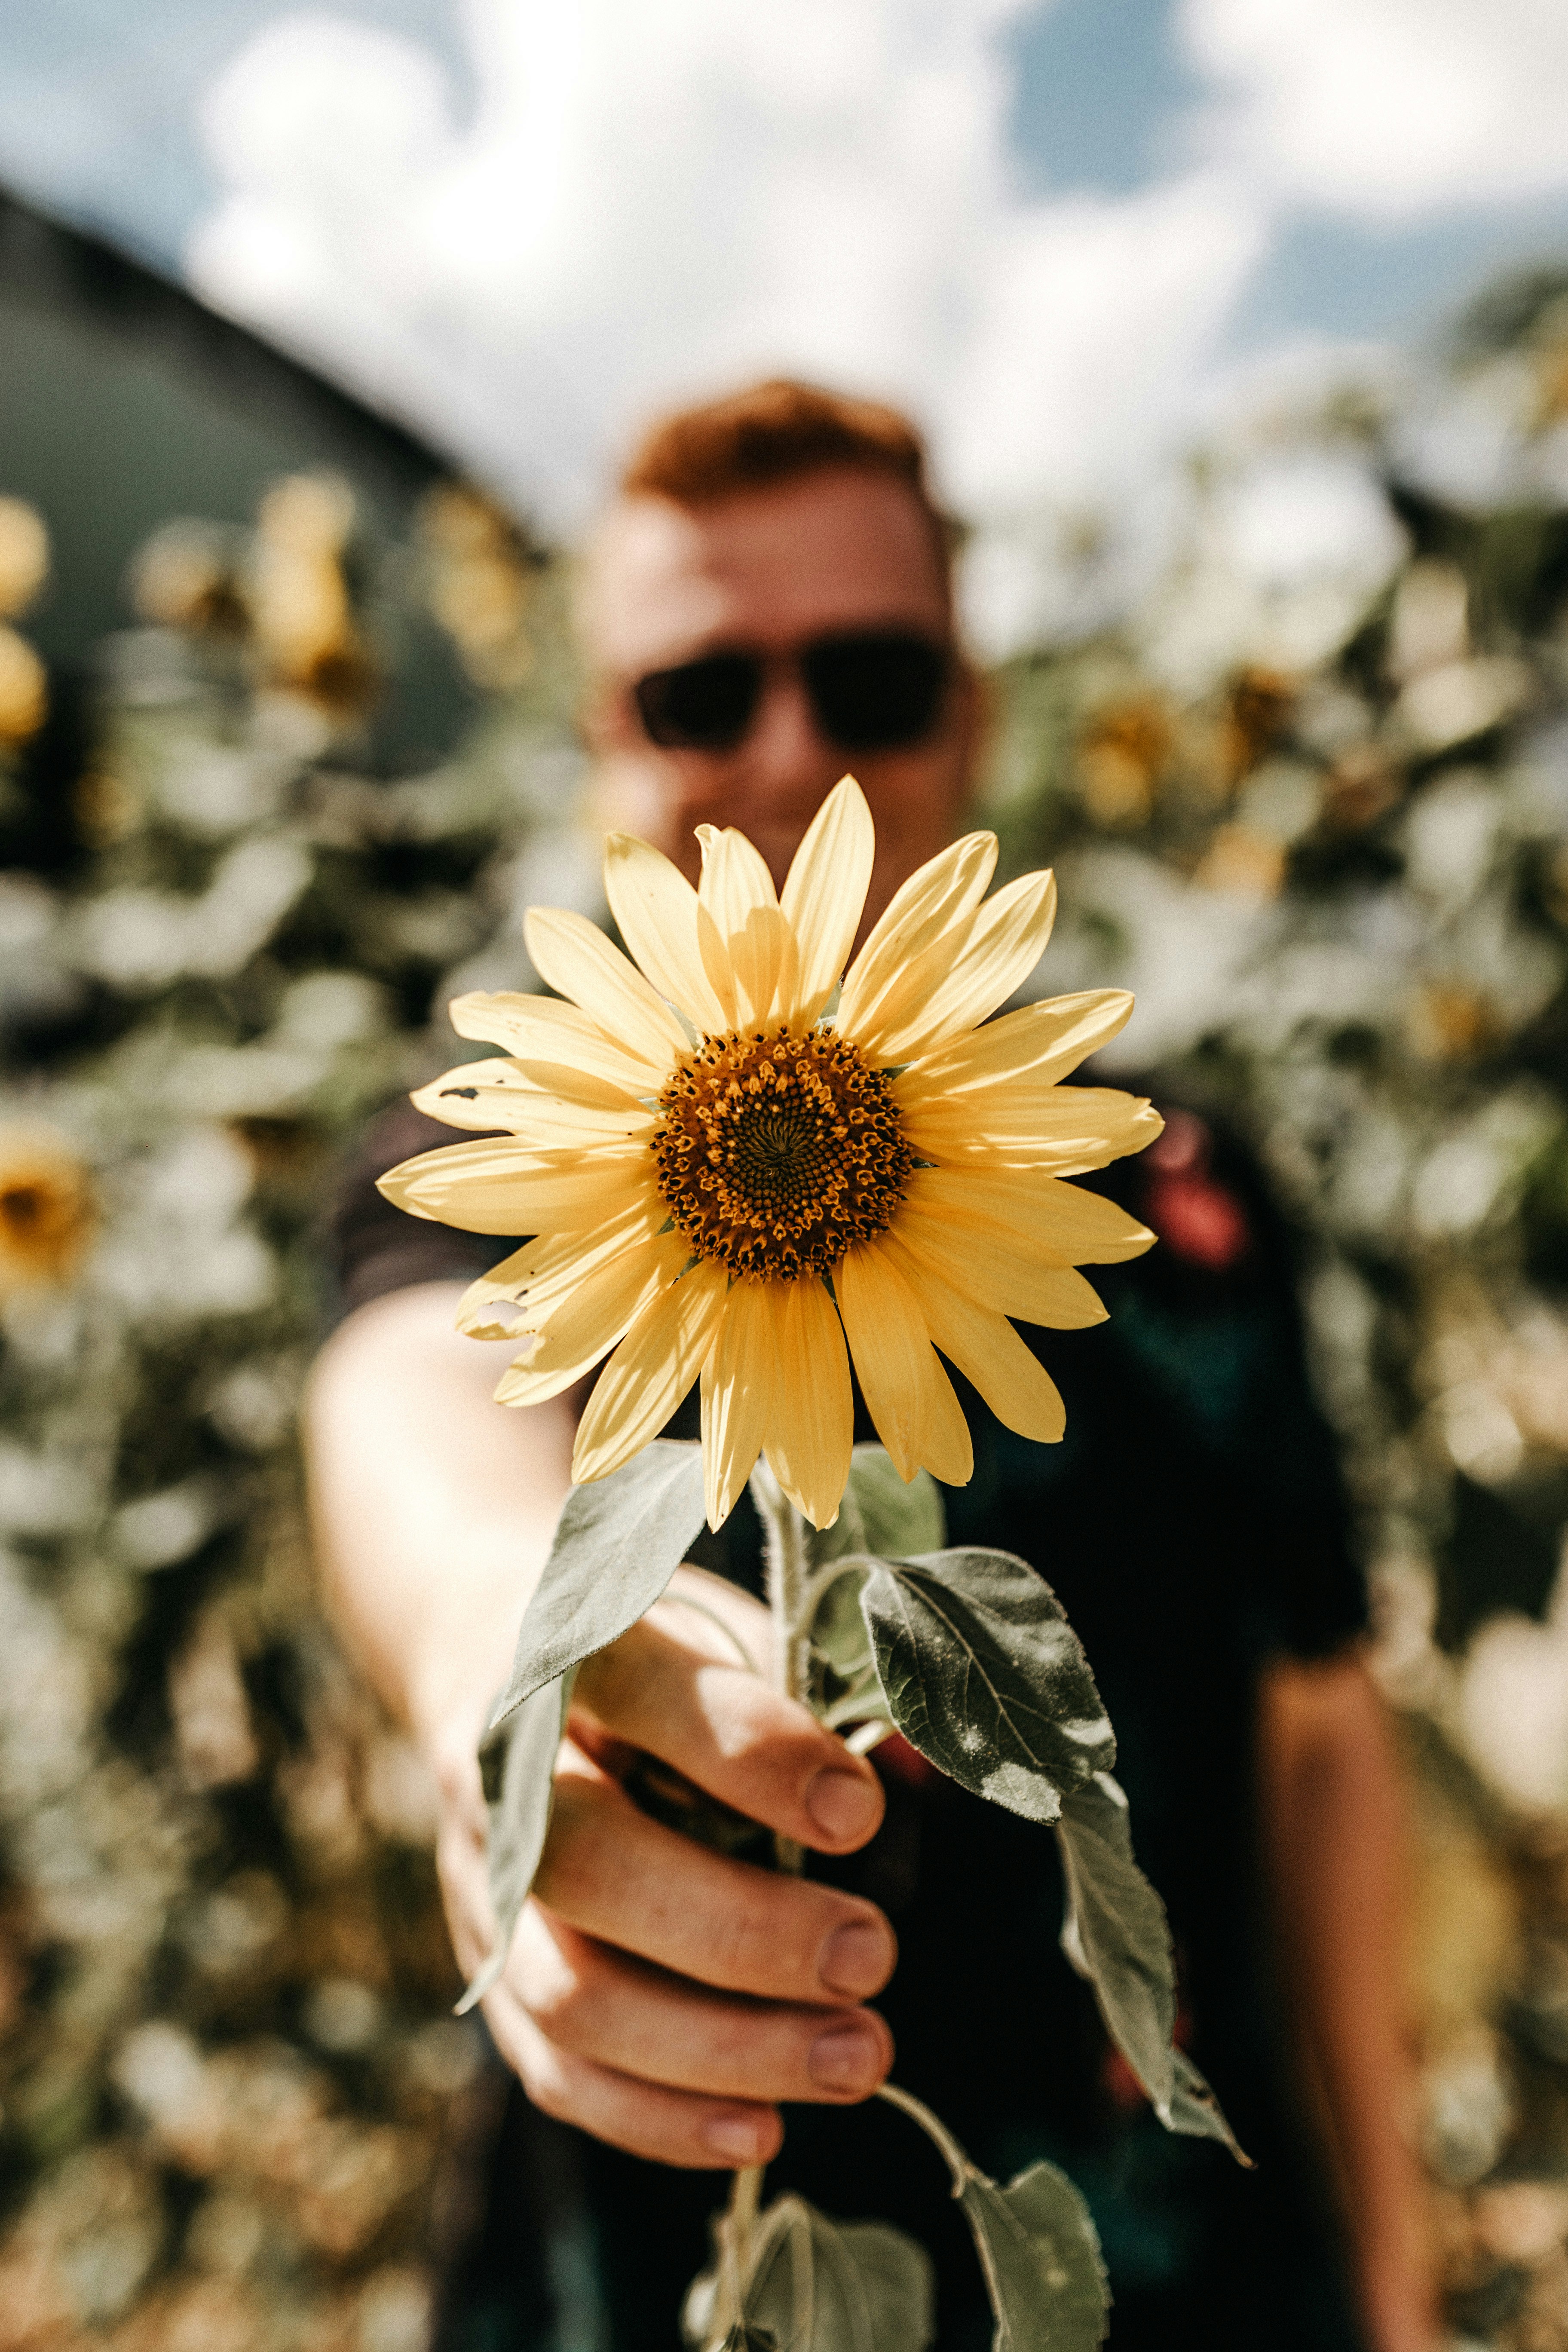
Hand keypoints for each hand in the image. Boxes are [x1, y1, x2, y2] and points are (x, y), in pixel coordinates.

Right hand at [431, 1567, 895, 2167]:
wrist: (493, 1651)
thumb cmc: (653, 1651)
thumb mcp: (728, 1629)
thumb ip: (818, 1694)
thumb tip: (917, 1773)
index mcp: (568, 1649)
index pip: (645, 1695)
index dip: (751, 1755)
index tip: (859, 1810)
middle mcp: (502, 1770)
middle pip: (593, 1865)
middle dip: (743, 1931)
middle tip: (873, 1956)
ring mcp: (481, 1881)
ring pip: (573, 1993)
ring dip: (721, 2048)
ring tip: (856, 2057)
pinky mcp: (485, 1971)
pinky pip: (556, 2071)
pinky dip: (659, 2117)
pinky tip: (764, 2128)